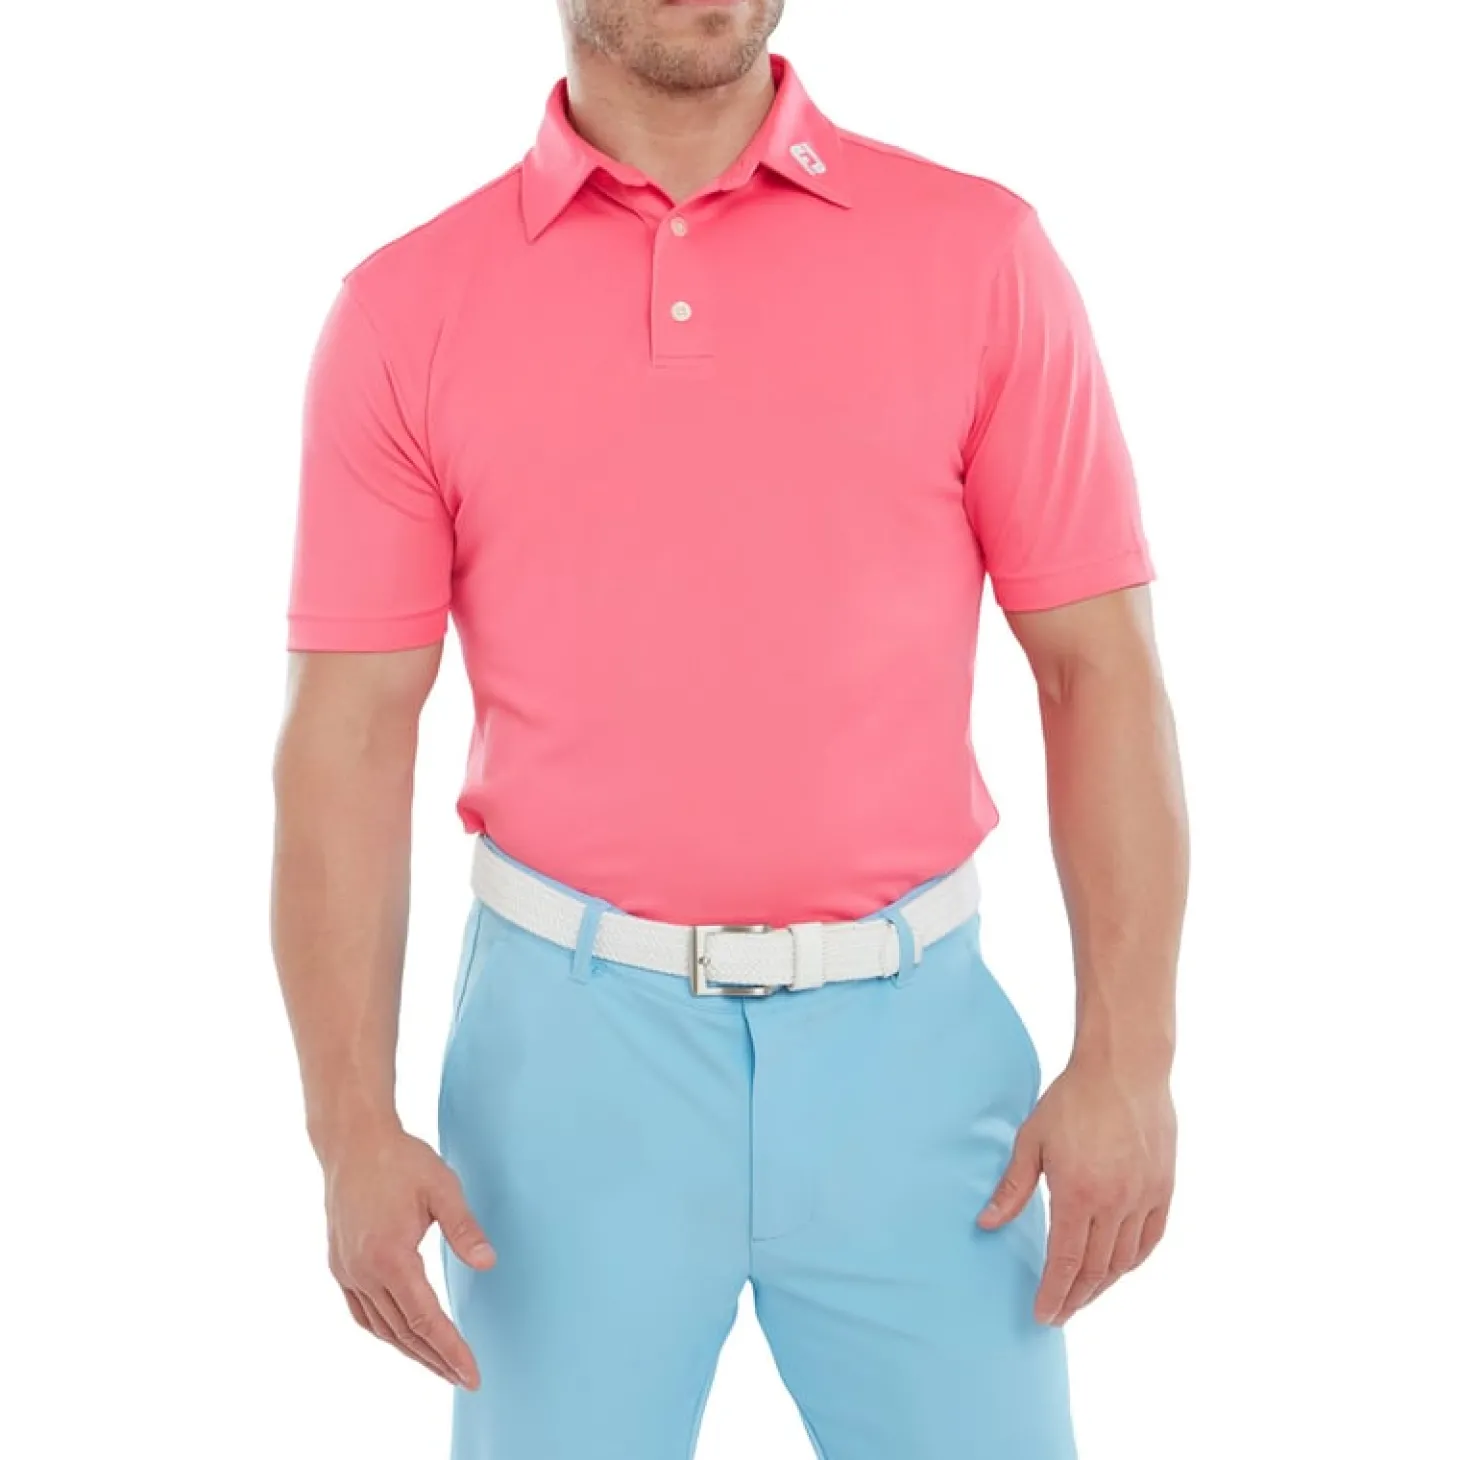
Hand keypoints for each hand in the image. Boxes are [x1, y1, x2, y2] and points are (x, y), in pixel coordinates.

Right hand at [323, 1122, 495, 1385]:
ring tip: (439, 1365)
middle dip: (435, 1360)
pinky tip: (401, 1337)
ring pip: (381, 1327)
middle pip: (402, 1332)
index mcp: (390, 1256)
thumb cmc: (401, 1160)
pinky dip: (384, 1331)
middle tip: (463, 1379)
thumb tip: (487, 1262)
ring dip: (410, 1351)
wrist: (353, 1141)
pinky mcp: (339, 1265)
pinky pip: (361, 1313)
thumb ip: (464, 1228)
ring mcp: (346, 1271)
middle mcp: (363, 1271)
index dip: (450, 1349)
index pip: (425, 1318)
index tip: (470, 1372)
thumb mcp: (442, 1187)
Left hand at [977, 1053, 1174, 1324]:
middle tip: (1061, 1314)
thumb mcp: (1032, 1139)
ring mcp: (1143, 1198)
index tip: (1044, 1315)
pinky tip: (1119, 1269)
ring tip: (1084, 1296)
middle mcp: (1114, 1204)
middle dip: (1076, 1297)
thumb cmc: (1072, 1100)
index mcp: (1078, 1194)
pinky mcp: (1163, 1189)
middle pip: (1095, 1269)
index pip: (1065, 1262)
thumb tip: (986, 1223)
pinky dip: (1133, 1261)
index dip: (1054, 1293)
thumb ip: (1012, 1186)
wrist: (1124, 1070)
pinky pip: (1150, 1240)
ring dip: (1103, 1285)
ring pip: (1124, 1260)